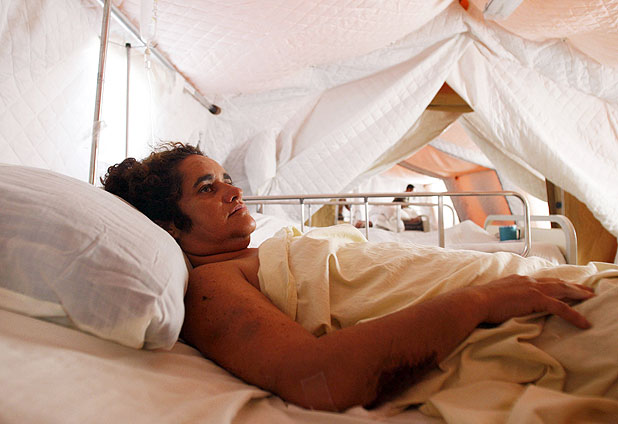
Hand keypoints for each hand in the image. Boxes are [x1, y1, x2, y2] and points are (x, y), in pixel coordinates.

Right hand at [474, 275, 594, 328]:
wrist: (475, 302)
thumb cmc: (480, 304)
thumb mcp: (495, 298)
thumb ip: (505, 299)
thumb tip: (506, 307)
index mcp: (518, 280)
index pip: (542, 280)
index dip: (555, 283)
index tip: (565, 286)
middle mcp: (527, 281)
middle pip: (556, 282)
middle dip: (573, 286)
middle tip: (587, 290)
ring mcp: (533, 288)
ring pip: (563, 290)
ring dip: (579, 294)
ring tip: (591, 299)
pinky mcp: (536, 299)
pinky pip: (561, 307)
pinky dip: (574, 315)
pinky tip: (584, 323)